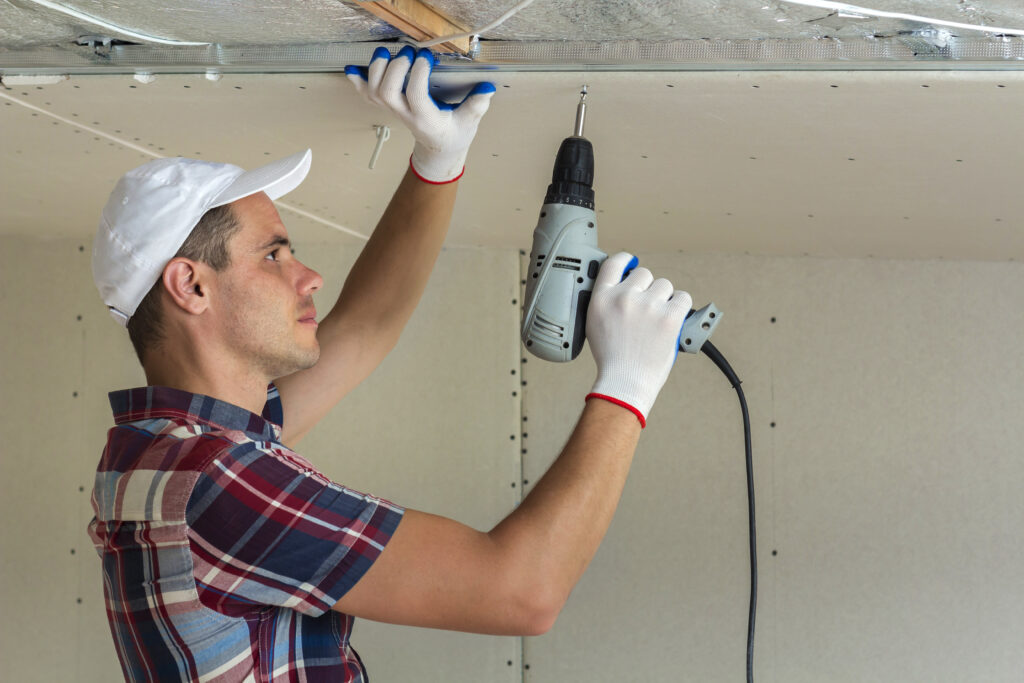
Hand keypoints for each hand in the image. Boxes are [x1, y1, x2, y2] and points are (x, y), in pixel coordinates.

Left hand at [345, 46, 495, 182]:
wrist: (438, 149)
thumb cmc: (454, 134)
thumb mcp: (469, 122)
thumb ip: (477, 105)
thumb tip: (487, 87)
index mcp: (426, 118)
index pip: (415, 95)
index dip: (419, 73)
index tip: (428, 56)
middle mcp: (406, 114)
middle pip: (388, 92)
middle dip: (396, 68)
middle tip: (409, 52)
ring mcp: (394, 111)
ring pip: (374, 93)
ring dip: (376, 70)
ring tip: (387, 53)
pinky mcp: (389, 107)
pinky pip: (367, 95)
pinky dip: (358, 81)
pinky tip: (353, 69)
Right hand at [586, 252, 691, 426]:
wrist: (625, 381)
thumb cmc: (612, 359)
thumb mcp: (596, 324)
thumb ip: (608, 301)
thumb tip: (625, 286)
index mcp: (602, 298)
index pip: (613, 264)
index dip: (626, 260)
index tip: (631, 262)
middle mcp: (624, 297)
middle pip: (644, 274)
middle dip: (648, 288)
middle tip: (647, 309)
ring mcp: (648, 306)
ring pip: (665, 285)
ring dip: (665, 299)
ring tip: (658, 319)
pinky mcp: (669, 316)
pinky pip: (683, 298)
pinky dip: (681, 307)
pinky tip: (673, 319)